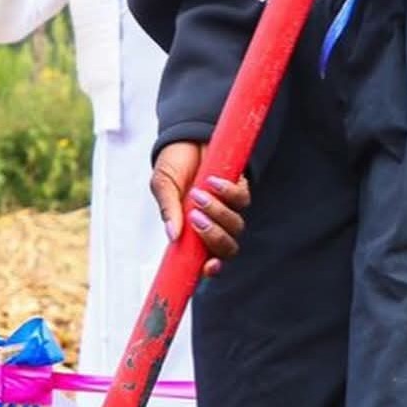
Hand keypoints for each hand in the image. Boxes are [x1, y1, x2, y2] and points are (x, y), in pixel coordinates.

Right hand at [150, 141, 250, 277]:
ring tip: (199, 195)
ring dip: (218, 213)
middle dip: (214, 237)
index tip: (208, 266)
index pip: (207, 261)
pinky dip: (228, 193)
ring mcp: (228, 209)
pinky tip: (212, 181)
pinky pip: (242, 201)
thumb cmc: (173, 166)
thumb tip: (172, 235)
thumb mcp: (163, 186)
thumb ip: (168, 210)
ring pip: (236, 227)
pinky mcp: (239, 190)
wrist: (187, 137)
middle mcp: (213, 225)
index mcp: (193, 233)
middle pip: (227, 248)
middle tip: (195, 219)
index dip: (211, 269)